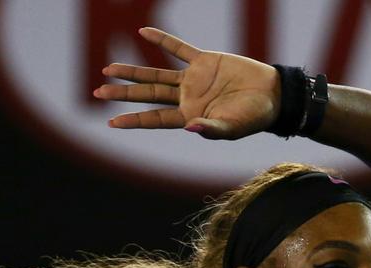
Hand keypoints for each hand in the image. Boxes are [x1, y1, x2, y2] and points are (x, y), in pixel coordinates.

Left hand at [93, 27, 279, 139]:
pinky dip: (162, 40)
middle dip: (123, 93)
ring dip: (133, 71)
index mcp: (190, 116)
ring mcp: (193, 79)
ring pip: (156, 74)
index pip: (155, 118)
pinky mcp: (204, 61)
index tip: (111, 122)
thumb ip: (211, 129)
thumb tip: (191, 127)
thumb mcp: (232, 128)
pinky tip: (143, 33)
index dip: (133, 120)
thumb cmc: (253, 118)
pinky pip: (178, 48)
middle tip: (98, 91)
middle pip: (148, 95)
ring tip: (108, 68)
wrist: (272, 95)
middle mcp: (186, 98)